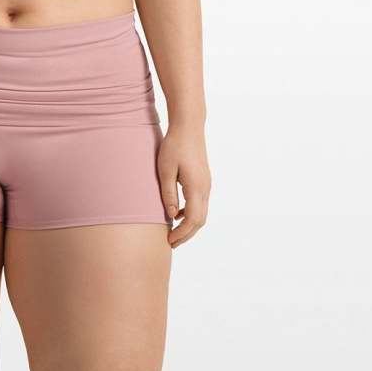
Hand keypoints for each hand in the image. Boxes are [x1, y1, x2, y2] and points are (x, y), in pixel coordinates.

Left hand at [157, 124, 209, 247]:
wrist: (189, 127)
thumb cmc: (174, 146)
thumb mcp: (165, 170)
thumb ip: (168, 194)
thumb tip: (171, 216)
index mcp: (196, 187)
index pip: (193, 219)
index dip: (182, 233)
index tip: (170, 241)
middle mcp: (205, 188)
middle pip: (200, 220)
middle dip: (186, 235)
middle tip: (171, 243)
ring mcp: (206, 184)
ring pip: (202, 213)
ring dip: (189, 225)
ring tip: (173, 233)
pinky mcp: (204, 180)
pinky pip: (200, 203)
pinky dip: (191, 214)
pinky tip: (177, 214)